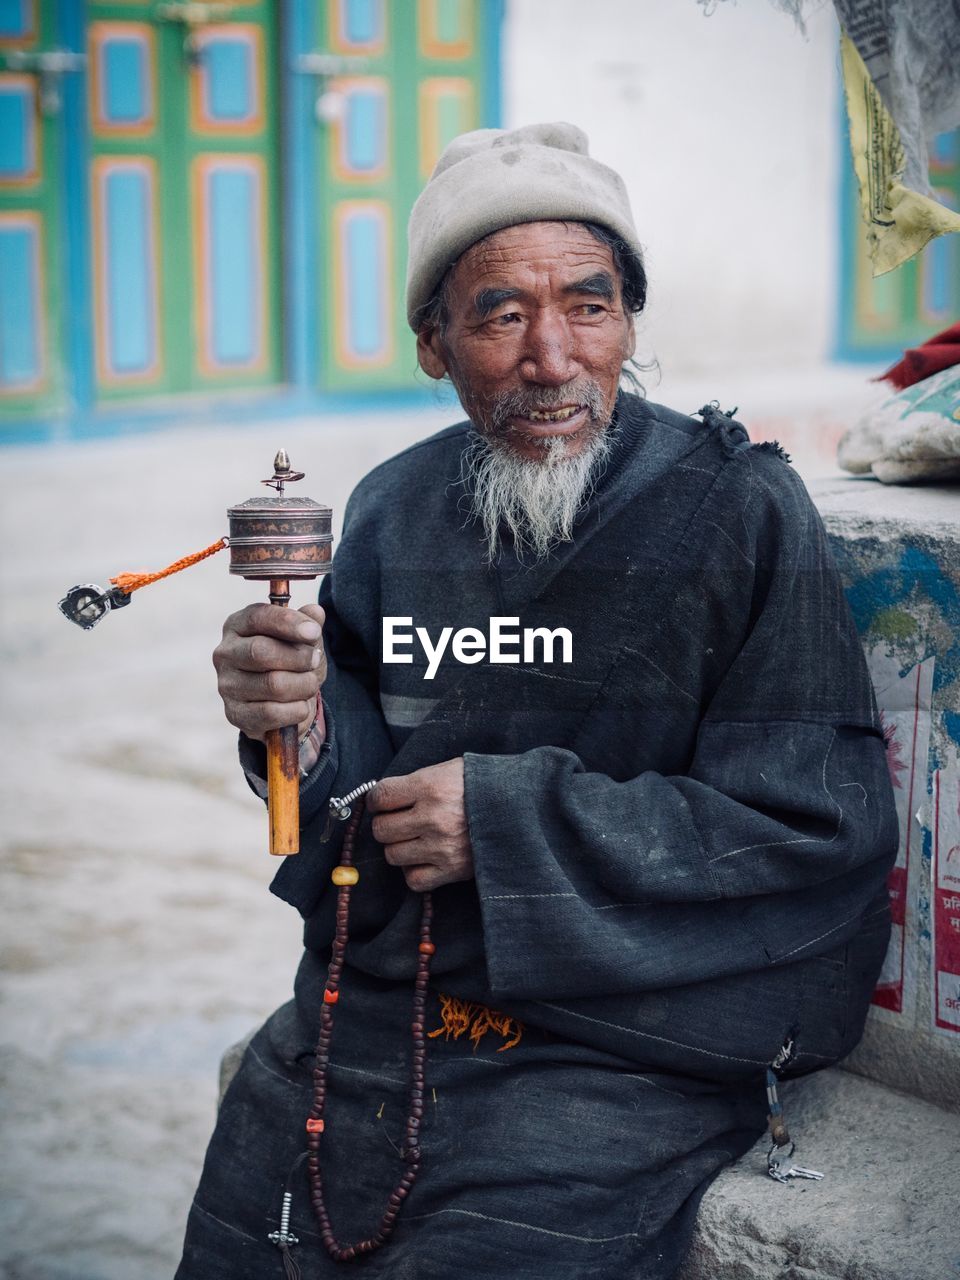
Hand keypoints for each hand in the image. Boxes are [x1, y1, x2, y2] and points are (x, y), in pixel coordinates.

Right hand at [213, 602, 325, 742]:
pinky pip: (271, 712)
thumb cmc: (291, 663)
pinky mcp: (234, 713)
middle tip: (315, 661)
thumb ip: (309, 624)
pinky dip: (296, 709)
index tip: (314, 632)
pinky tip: (300, 705)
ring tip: (310, 684)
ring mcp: (226, 685)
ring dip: (303, 685)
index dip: (288, 623)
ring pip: (272, 684)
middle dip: (298, 657)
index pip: (258, 617)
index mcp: (237, 625)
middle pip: (261, 651)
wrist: (284, 706)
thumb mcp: (303, 641)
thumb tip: (316, 611)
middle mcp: (225, 653)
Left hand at [368, 758, 472, 891]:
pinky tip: (425, 858)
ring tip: (415, 839)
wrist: (525, 807)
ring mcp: (441, 847)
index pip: (380, 797)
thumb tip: (385, 796)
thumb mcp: (451, 769)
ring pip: (393, 855)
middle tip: (400, 820)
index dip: (377, 800)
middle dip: (387, 824)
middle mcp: (432, 817)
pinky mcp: (453, 870)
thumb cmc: (485, 784)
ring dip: (399, 847)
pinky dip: (414, 871)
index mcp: (430, 786)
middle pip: (381, 829)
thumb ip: (418, 781)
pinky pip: (414, 880)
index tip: (383, 802)